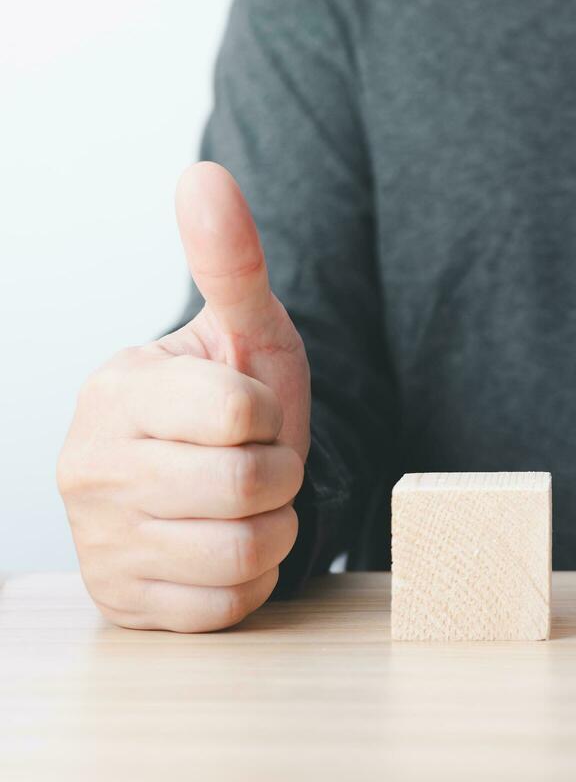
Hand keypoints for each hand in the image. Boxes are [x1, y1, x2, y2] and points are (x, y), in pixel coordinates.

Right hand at [56, 163, 310, 631]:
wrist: (205, 479)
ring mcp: (100, 541)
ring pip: (247, 552)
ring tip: (244, 503)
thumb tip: (205, 176)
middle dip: (280, 473)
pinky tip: (224, 545)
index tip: (251, 415)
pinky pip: (228, 605)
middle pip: (250, 488)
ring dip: (272, 527)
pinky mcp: (123, 602)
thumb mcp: (245, 331)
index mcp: (117, 392)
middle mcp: (90, 468)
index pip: (244, 414)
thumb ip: (231, 260)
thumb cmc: (230, 402)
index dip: (273, 417)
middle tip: (256, 461)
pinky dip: (250, 581)